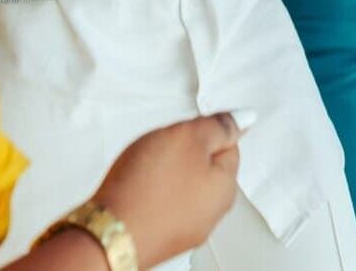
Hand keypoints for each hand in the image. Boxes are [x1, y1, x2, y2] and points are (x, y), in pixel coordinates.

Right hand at [92, 114, 241, 267]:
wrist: (108, 234)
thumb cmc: (148, 187)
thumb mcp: (190, 138)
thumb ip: (220, 126)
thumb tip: (246, 118)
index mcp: (226, 189)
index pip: (228, 147)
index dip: (204, 131)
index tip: (183, 131)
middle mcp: (210, 215)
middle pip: (203, 168)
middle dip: (181, 153)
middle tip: (160, 148)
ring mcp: (184, 230)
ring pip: (181, 186)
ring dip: (164, 173)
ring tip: (143, 169)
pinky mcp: (159, 238)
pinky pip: (161, 204)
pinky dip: (150, 193)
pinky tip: (134, 189)